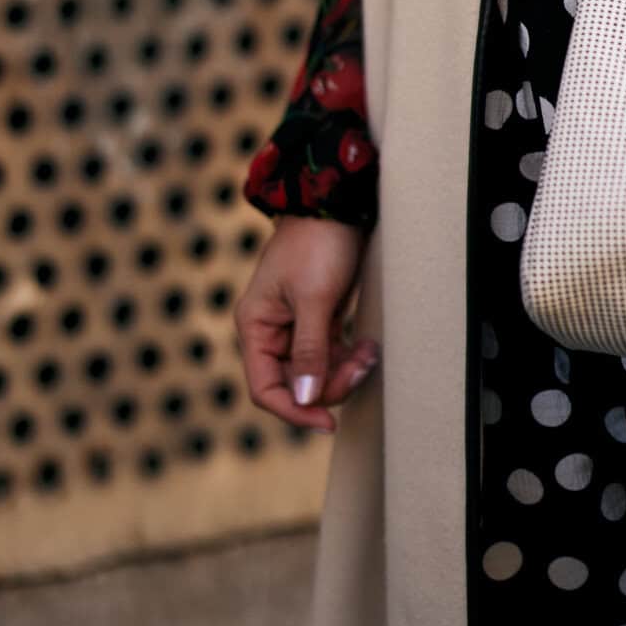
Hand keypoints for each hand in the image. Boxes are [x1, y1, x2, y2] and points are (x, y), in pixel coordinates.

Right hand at [234, 214, 377, 435]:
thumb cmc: (318, 244)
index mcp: (255, 327)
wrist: (336, 202)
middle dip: (329, 384)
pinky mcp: (318, 318)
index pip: (264, 388)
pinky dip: (349, 357)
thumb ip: (309, 350)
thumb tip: (304, 398)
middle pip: (295, 384)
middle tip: (362, 368)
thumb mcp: (314, 298)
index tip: (327, 422)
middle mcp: (270, 331)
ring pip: (316, 371)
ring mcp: (295, 326)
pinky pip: (330, 354)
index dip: (294, 410)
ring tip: (369, 354)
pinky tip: (368, 348)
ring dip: (344, 370)